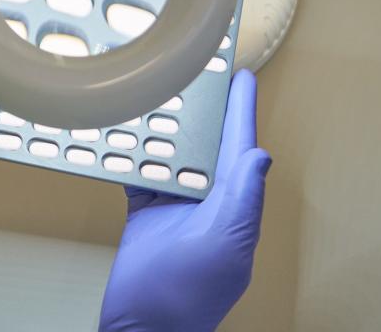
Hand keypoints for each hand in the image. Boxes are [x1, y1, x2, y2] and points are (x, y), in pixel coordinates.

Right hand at [99, 70, 270, 331]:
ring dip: (161, 128)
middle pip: (204, 143)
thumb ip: (242, 200)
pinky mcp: (146, 211)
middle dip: (200, 109)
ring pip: (169, 154)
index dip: (242, 109)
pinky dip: (129, 154)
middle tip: (191, 73)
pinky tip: (121, 135)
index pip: (240, 146)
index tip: (242, 76)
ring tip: (153, 95)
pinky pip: (138, 173)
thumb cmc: (185, 296)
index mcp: (232, 203)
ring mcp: (175, 204)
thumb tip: (259, 156)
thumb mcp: (222, 244)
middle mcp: (207, 199)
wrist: (143, 326)